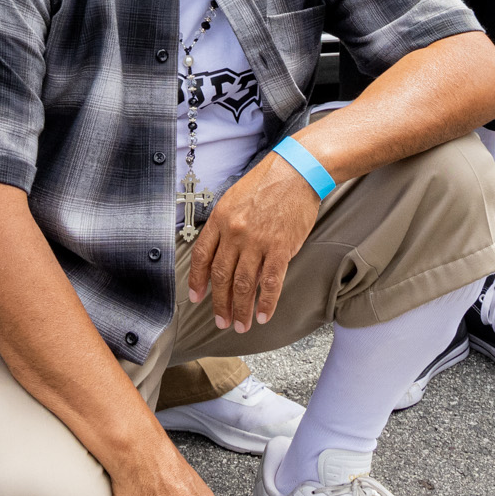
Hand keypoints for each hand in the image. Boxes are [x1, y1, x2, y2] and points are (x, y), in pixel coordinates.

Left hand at [188, 152, 321, 332]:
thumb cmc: (268, 182)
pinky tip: (264, 315)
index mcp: (221, 219)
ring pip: (244, 284)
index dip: (197, 280)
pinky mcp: (281, 248)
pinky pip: (271, 282)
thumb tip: (223, 255)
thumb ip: (226, 226)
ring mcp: (258, 241)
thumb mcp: (235, 198)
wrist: (298, 171)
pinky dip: (266, 302)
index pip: (202, 256)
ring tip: (240, 324)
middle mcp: (235, 233)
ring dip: (241, 309)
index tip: (196, 297)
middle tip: (220, 321)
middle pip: (221, 276)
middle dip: (219, 303)